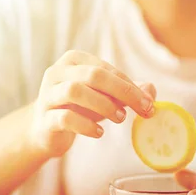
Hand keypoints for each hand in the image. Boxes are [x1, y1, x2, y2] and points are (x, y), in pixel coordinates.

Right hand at [29, 50, 155, 157]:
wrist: (46, 131)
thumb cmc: (78, 109)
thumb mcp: (104, 98)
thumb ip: (126, 93)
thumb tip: (151, 90)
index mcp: (74, 61)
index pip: (106, 69)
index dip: (130, 85)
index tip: (148, 103)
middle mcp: (57, 73)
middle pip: (92, 75)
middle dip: (122, 92)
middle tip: (141, 109)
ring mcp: (47, 95)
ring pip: (75, 91)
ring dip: (104, 105)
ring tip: (120, 119)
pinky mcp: (44, 119)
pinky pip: (65, 117)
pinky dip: (86, 126)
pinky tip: (99, 133)